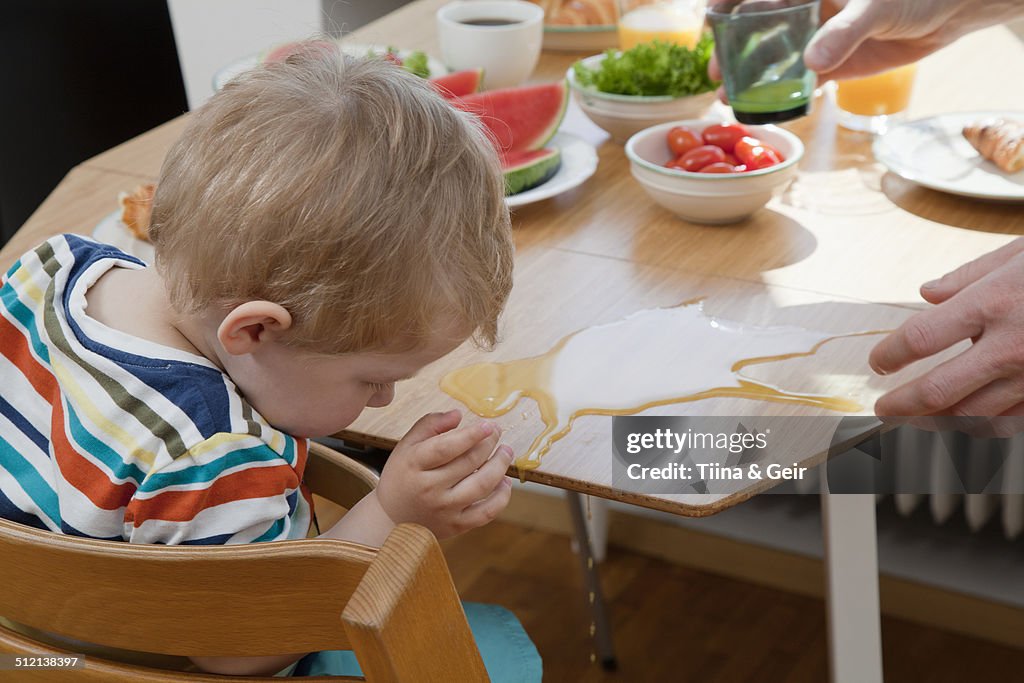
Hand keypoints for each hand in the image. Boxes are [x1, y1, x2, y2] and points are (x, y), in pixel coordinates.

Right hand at [375, 410, 513, 538]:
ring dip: (500, 466)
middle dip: (489, 444)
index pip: (446, 447)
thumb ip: (430, 425)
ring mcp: (444, 509)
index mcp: (414, 464)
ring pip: (482, 485)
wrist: (391, 518)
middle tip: (497, 432)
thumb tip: (457, 414)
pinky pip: (487, 512)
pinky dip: (501, 497)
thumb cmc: (403, 475)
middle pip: (468, 463)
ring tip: (506, 452)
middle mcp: (429, 488)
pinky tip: (505, 482)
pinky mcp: (456, 525)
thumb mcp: (407, 445)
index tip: (488, 425)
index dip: (471, 435)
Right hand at [708, 0, 1021, 87]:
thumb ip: (844, 31)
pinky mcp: (835, 62)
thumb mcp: (877, 6)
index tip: (709, 21)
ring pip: (775, 57)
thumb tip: (811, 61)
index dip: (728, 5)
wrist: (953, 9)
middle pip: (758, 28)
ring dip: (751, 78)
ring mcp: (820, 36)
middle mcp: (809, 9)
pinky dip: (784, 95)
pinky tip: (766, 109)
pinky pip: (801, 80)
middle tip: (714, 74)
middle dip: (732, 51)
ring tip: (728, 97)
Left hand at [870, 238, 1023, 424]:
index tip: (879, 362)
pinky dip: (985, 426)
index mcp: (994, 303)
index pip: (921, 339)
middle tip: (884, 408)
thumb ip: (968, 276)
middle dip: (902, 405)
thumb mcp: (1020, 252)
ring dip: (937, 422)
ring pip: (975, 414)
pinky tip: (967, 423)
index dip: (891, 355)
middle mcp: (1013, 345)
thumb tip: (927, 293)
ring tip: (916, 421)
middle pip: (939, 390)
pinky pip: (1013, 420)